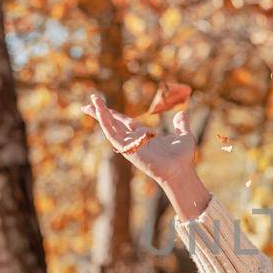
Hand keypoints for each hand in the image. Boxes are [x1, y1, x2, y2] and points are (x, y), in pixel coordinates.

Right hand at [82, 92, 197, 188]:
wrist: (180, 170)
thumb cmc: (182, 157)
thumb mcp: (184, 136)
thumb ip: (181, 125)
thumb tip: (181, 114)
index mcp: (144, 136)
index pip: (125, 122)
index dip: (115, 114)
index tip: (104, 106)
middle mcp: (134, 139)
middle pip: (113, 123)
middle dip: (100, 113)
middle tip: (88, 104)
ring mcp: (129, 144)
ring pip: (109, 127)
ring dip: (100, 114)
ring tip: (89, 103)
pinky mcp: (127, 148)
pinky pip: (112, 133)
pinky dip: (105, 122)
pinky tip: (99, 111)